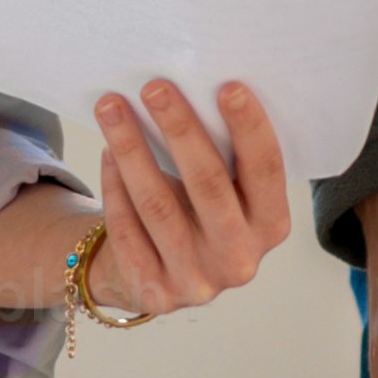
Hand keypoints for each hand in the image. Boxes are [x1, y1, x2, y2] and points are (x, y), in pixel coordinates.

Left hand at [67, 80, 296, 321]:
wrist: (160, 274)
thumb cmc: (199, 212)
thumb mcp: (229, 194)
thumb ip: (226, 157)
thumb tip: (199, 86)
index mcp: (270, 225)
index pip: (265, 170)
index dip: (249, 128)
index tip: (227, 86)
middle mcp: (239, 259)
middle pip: (208, 184)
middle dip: (180, 129)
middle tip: (155, 87)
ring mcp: (196, 281)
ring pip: (157, 205)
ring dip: (132, 149)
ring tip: (112, 108)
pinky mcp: (154, 291)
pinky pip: (127, 229)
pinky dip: (114, 186)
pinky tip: (107, 152)